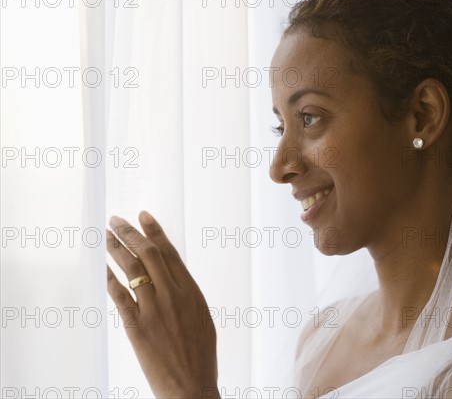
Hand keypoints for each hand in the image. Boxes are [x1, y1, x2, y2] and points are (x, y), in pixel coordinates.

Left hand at [106, 211, 219, 397]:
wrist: (191, 386)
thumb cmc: (201, 356)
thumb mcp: (202, 318)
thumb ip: (186, 296)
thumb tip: (172, 279)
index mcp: (191, 292)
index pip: (170, 253)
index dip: (155, 231)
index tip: (144, 216)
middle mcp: (173, 296)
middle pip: (149, 254)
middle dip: (130, 233)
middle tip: (117, 220)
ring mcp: (154, 310)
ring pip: (132, 269)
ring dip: (116, 249)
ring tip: (106, 237)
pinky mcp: (136, 327)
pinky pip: (119, 296)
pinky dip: (109, 279)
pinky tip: (102, 268)